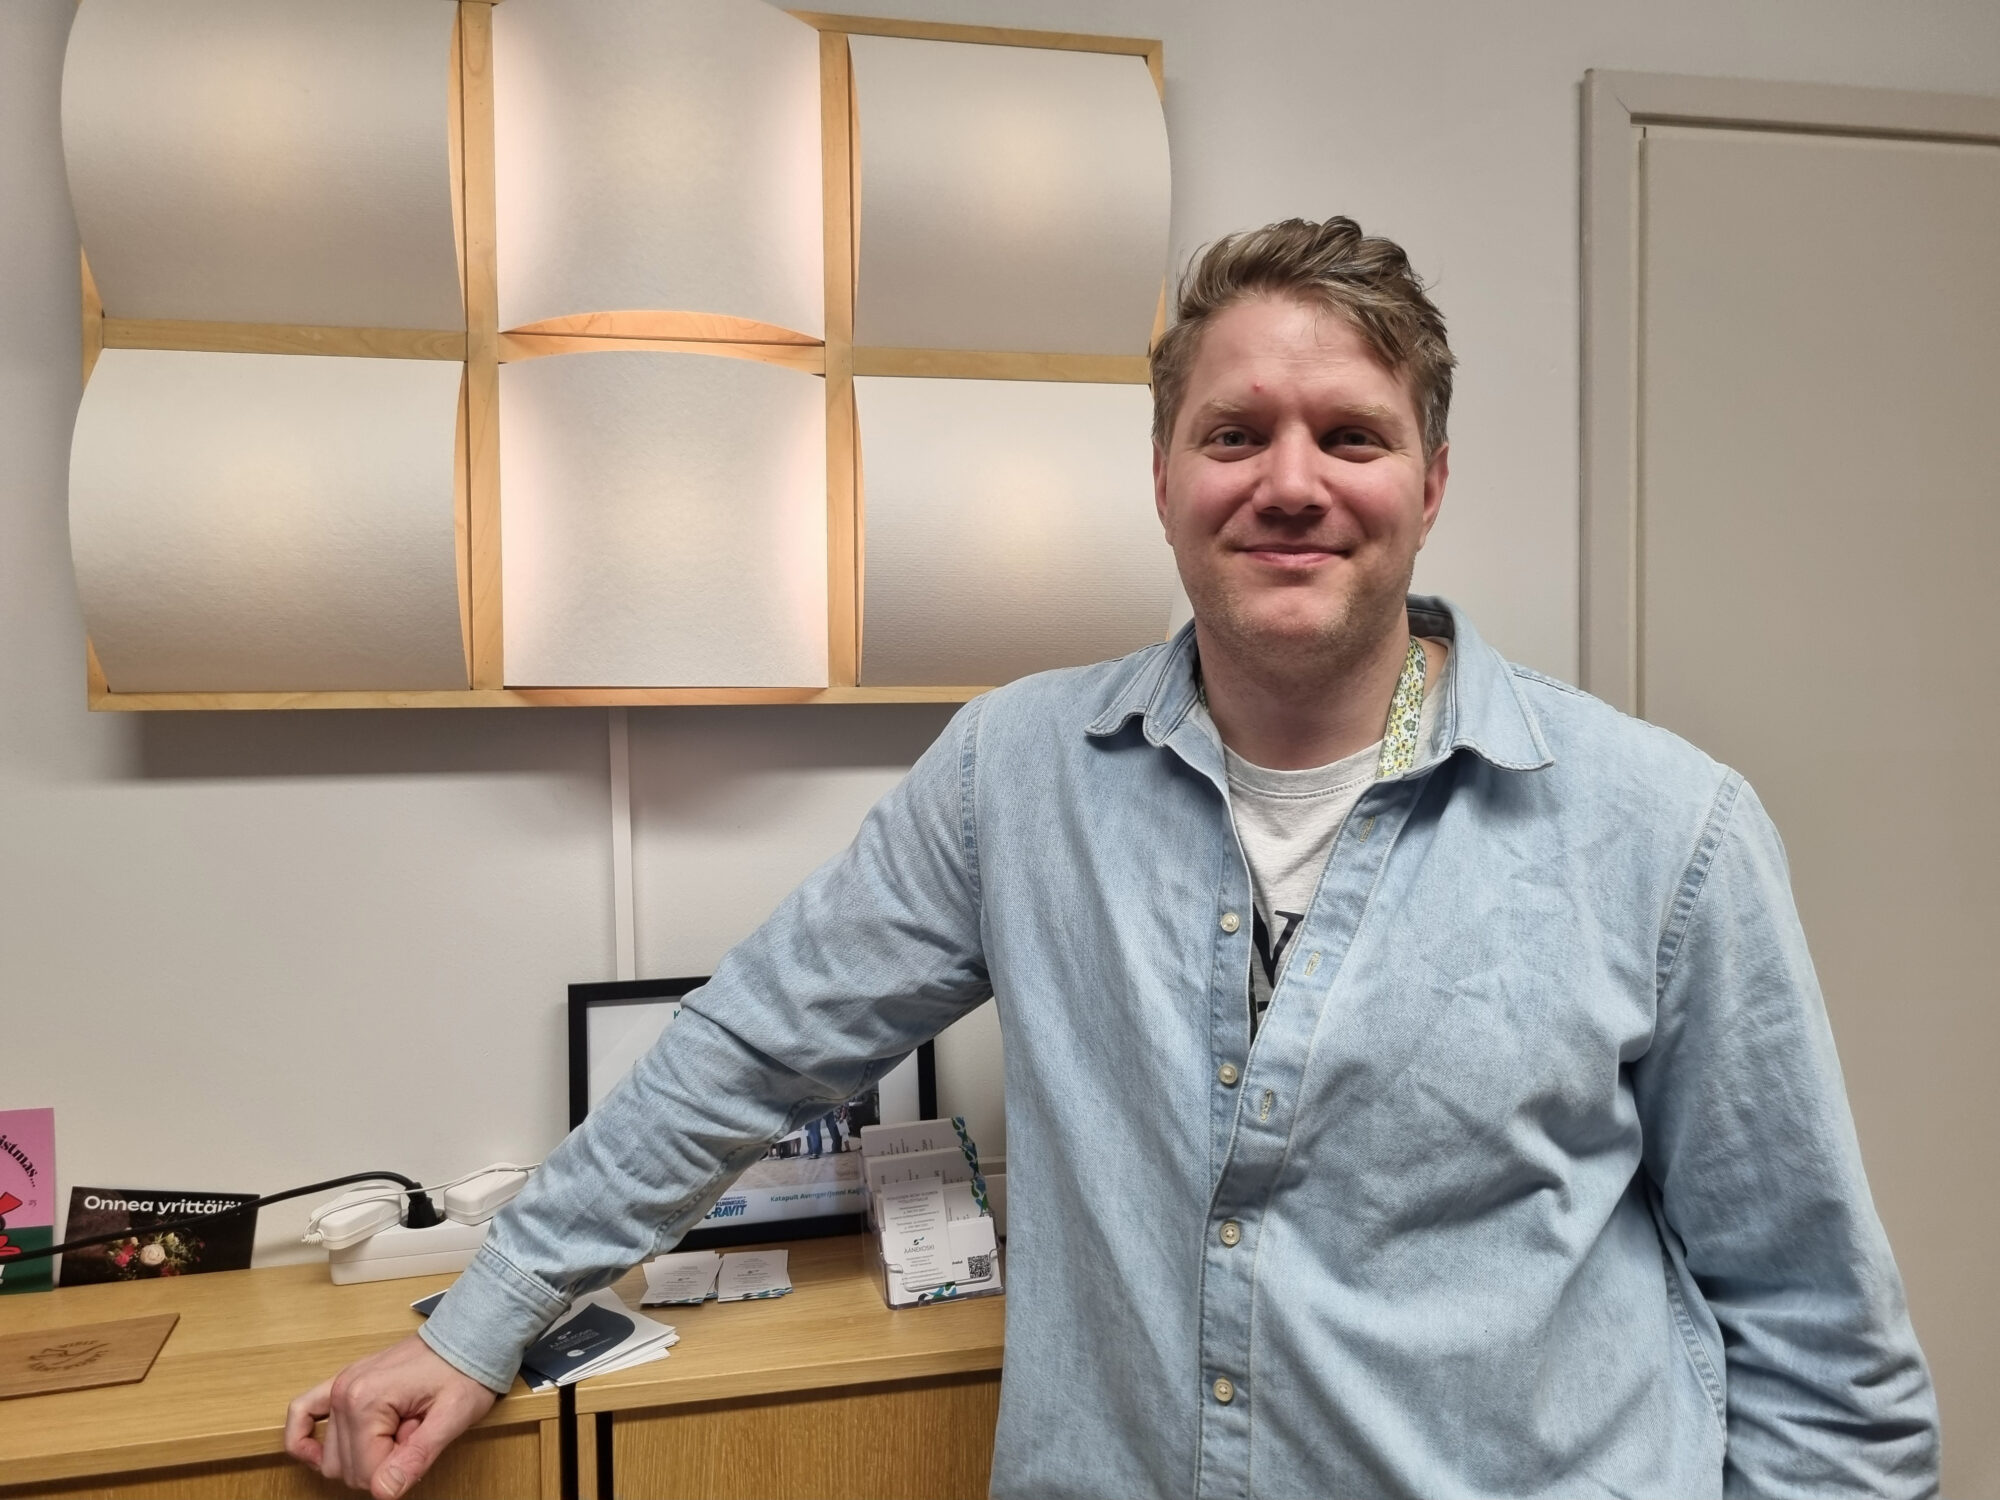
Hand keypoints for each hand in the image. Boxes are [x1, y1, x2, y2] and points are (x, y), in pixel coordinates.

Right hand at [286, 1334, 498, 1498]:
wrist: (465, 1338)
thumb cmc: (463, 1372)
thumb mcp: (452, 1417)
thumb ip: (416, 1457)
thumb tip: (382, 1492)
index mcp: (368, 1400)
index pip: (366, 1472)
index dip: (397, 1470)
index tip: (421, 1442)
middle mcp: (344, 1392)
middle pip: (345, 1469)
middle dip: (382, 1464)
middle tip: (414, 1433)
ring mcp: (339, 1386)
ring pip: (329, 1457)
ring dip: (364, 1453)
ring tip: (400, 1427)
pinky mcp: (340, 1384)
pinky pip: (301, 1413)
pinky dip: (303, 1440)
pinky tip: (316, 1456)